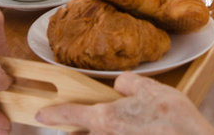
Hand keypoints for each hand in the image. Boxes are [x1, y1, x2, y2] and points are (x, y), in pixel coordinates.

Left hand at [36, 72, 213, 133]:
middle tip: (79, 124)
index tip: (40, 115)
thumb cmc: (173, 119)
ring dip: (95, 134)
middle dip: (76, 131)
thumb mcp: (149, 88)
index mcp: (106, 118)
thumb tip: (118, 85)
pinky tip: (133, 129)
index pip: (70, 113)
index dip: (52, 114)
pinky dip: (117, 134)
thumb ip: (126, 83)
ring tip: (113, 125)